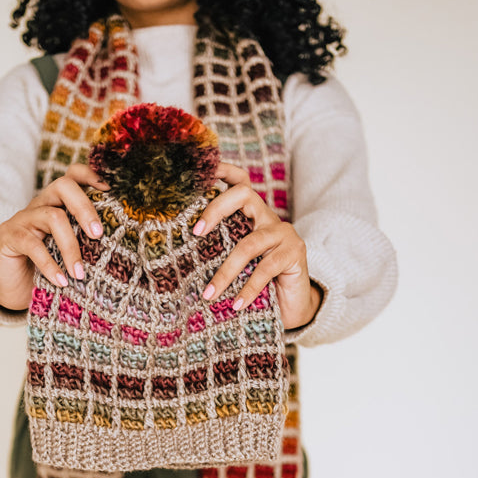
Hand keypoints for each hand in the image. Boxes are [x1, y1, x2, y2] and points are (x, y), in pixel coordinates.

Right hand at [0, 164, 109, 311]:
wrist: (14, 290)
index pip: (72, 176)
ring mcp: (23, 218)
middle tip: (98, 234)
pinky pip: (33, 245)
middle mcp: (40, 204)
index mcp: (58, 204)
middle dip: (85, 208)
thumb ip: (87, 245)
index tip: (108, 190)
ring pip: (53, 216)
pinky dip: (50, 264)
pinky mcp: (9, 235)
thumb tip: (119, 249)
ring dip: (70, 247)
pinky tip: (61, 281)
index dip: (89, 175)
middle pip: (63, 186)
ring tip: (80, 273)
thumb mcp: (70, 255)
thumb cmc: (48, 270)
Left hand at [193, 162, 322, 329]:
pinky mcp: (295, 252)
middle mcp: (269, 218)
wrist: (293, 306)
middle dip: (216, 209)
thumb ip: (220, 253)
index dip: (223, 171)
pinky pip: (265, 269)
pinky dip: (248, 289)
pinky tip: (237, 305)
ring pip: (249, 244)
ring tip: (209, 294)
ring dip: (225, 272)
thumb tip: (182, 256)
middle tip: (195, 233)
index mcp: (253, 215)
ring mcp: (284, 233)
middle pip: (244, 196)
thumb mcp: (238, 265)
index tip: (201, 173)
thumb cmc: (259, 284)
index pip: (240, 182)